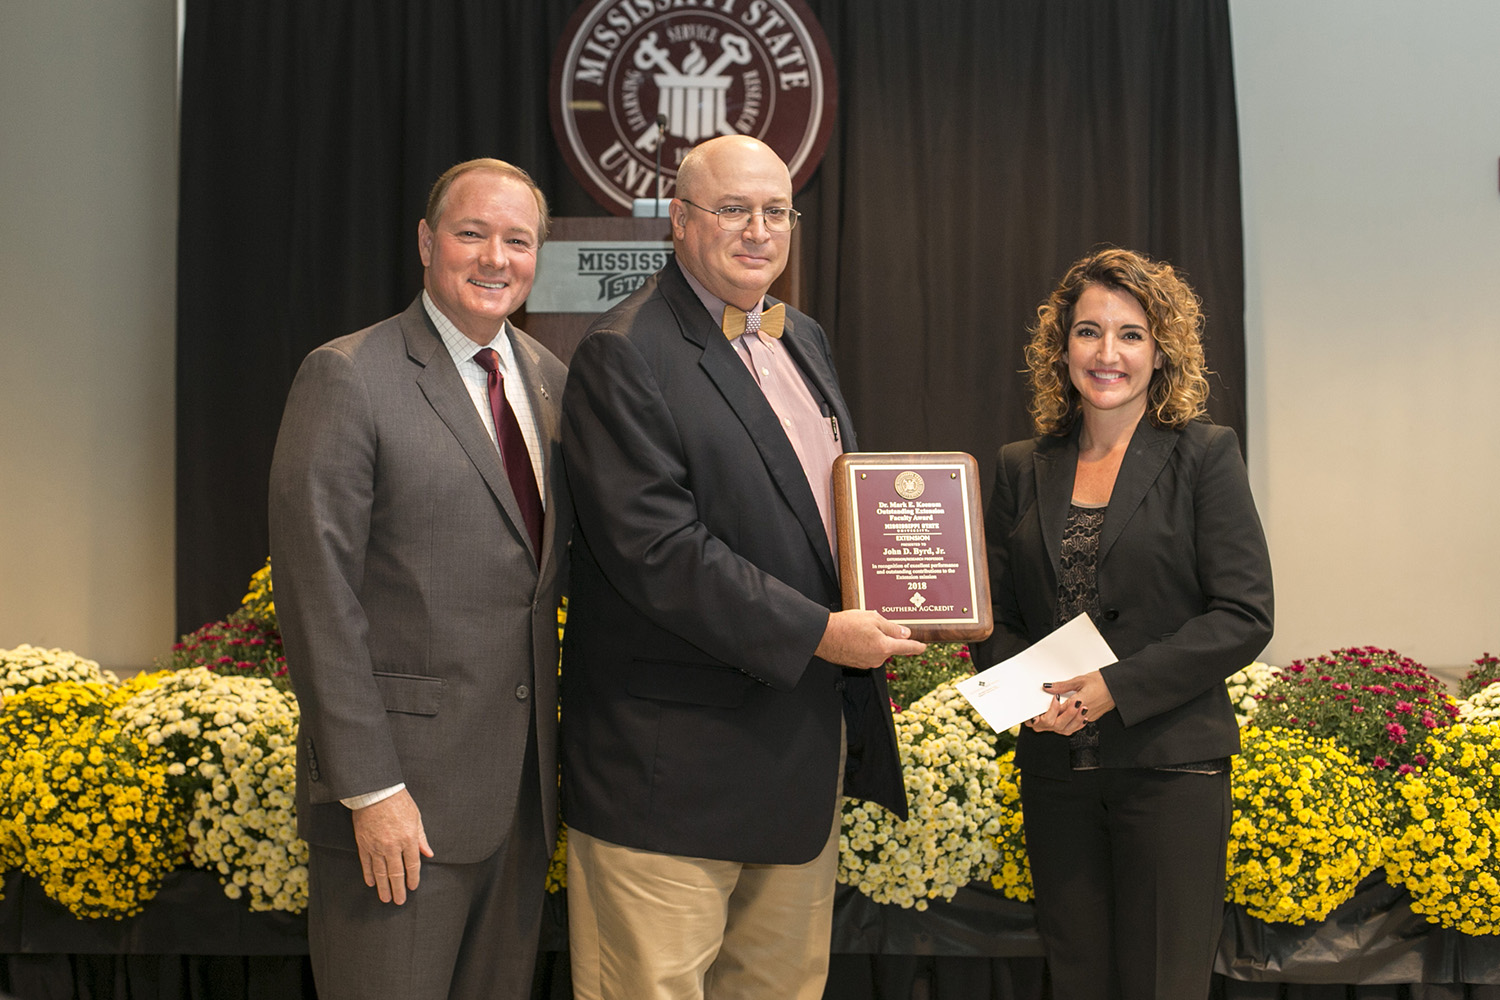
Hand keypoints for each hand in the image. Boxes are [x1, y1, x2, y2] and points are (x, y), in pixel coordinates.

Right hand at [351, 788, 433, 903]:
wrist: (375, 791)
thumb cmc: (398, 801)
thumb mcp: (416, 817)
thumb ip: (421, 838)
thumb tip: (429, 853)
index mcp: (408, 838)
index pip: (412, 865)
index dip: (413, 878)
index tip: (413, 887)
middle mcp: (392, 846)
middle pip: (396, 873)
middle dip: (398, 889)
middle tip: (399, 901)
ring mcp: (376, 846)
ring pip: (380, 872)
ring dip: (383, 887)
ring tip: (386, 898)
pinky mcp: (363, 844)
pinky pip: (367, 863)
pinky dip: (369, 874)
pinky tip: (371, 883)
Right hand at [815, 609, 925, 668]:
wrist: (822, 636)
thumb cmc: (846, 625)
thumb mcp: (873, 618)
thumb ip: (892, 627)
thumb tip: (904, 633)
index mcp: (885, 647)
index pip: (907, 647)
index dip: (917, 646)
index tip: (923, 647)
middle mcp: (878, 659)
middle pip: (890, 646)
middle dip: (885, 636)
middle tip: (871, 624)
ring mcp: (867, 663)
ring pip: (877, 649)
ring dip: (873, 640)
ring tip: (858, 628)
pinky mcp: (857, 663)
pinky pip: (867, 652)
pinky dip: (864, 645)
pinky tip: (853, 635)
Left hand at [1026, 670, 1114, 734]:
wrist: (1118, 687)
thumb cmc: (1102, 682)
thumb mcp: (1080, 680)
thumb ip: (1062, 686)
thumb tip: (1048, 687)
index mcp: (1078, 703)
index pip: (1057, 712)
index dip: (1047, 711)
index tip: (1040, 707)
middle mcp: (1082, 714)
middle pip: (1060, 726)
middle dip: (1050, 720)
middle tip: (1043, 712)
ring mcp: (1088, 718)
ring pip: (1067, 730)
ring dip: (1058, 723)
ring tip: (1052, 714)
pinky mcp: (1092, 719)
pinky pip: (1076, 727)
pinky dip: (1068, 723)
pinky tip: (1064, 716)